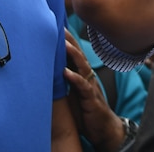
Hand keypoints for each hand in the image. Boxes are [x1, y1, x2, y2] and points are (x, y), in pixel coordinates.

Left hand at [64, 28, 123, 151]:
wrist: (103, 127)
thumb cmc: (86, 110)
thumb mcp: (74, 93)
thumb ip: (66, 80)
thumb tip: (51, 70)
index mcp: (83, 75)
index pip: (74, 55)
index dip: (67, 42)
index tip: (58, 27)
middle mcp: (88, 77)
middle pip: (79, 55)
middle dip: (69, 41)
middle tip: (59, 27)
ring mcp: (90, 86)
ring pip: (82, 66)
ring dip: (73, 55)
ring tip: (63, 45)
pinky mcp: (90, 98)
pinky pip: (82, 86)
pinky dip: (74, 78)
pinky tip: (66, 73)